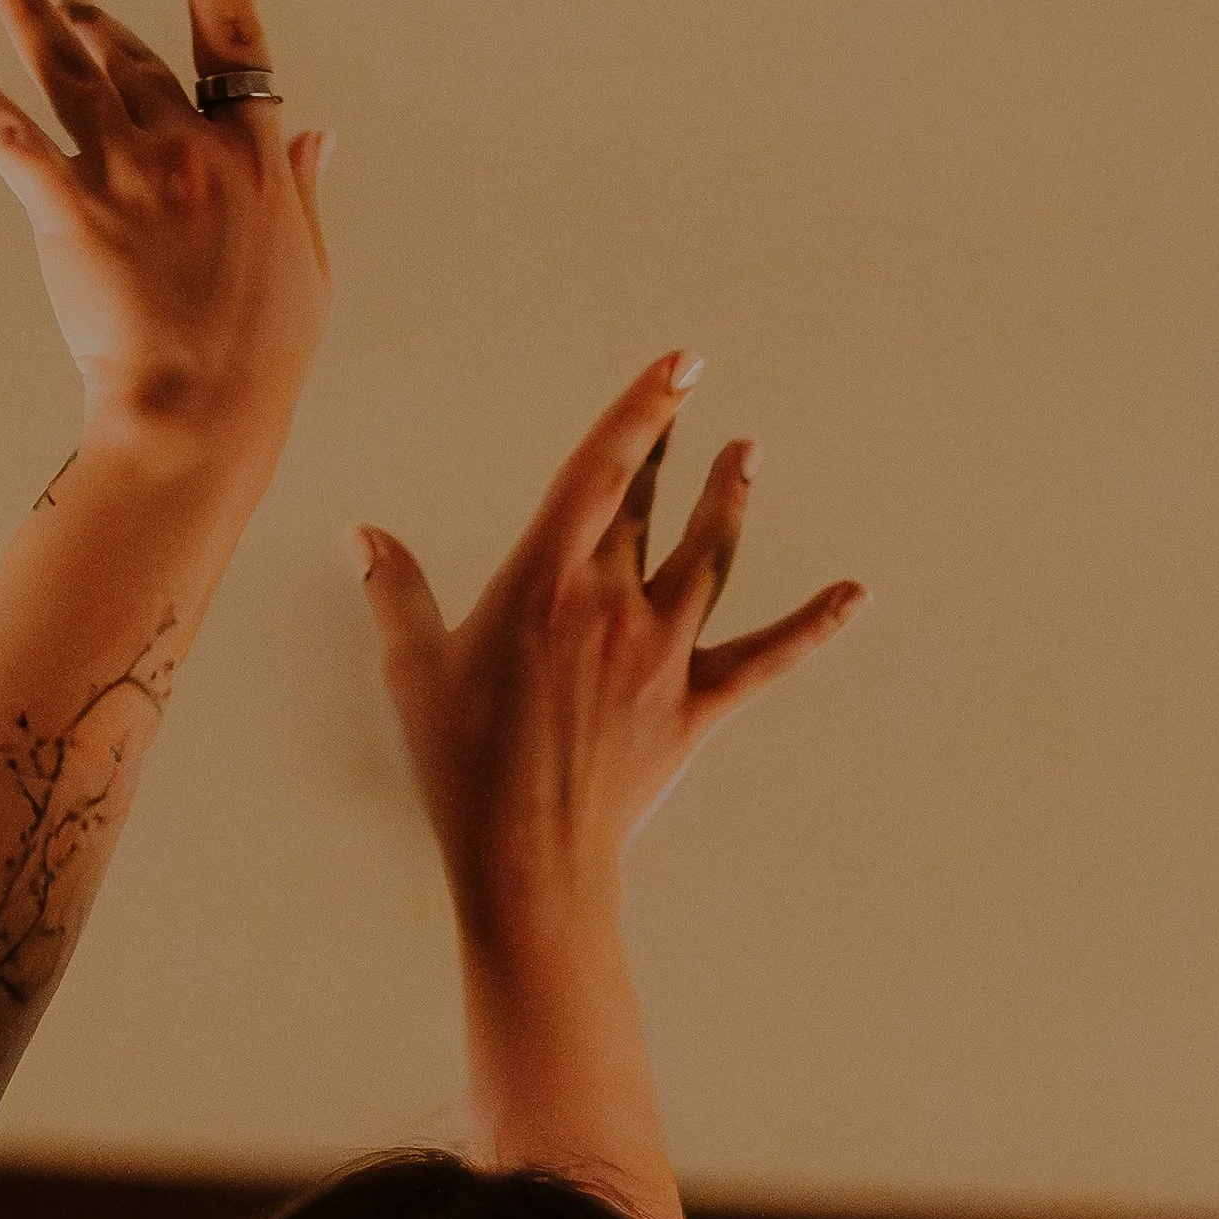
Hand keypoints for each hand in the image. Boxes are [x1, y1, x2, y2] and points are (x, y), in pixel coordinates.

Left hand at [0, 0, 331, 463]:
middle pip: (132, 57)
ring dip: (29, 13)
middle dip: (87, 15)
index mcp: (252, 159)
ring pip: (68, 73)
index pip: (233, 38)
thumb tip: (316, 130)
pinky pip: (7, 133)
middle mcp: (190, 150)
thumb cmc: (261, 359)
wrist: (200, 415)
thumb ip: (302, 189)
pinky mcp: (69, 212)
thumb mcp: (308, 268)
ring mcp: (129, 177)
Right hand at [355, 353, 866, 931]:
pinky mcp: (696, 704)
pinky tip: (856, 594)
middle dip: (669, 441)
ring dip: (729, 501)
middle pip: (648, 503)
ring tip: (746, 455)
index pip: (599, 470)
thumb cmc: (461, 764)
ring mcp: (662, 652)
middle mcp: (612, 604)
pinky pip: (769, 656)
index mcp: (542, 582)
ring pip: (711, 557)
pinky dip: (816, 624)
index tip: (677, 363)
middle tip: (691, 391)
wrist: (528, 855)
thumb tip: (362, 535)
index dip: (640, 409)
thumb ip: (395, 592)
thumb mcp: (415, 671)